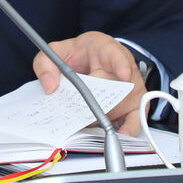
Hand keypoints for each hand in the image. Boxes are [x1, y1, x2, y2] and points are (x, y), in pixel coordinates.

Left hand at [32, 31, 146, 135]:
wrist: (92, 58)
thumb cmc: (79, 55)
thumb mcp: (58, 51)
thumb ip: (46, 64)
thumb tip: (49, 86)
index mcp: (106, 49)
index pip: (116, 55)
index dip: (120, 65)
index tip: (123, 74)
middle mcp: (124, 67)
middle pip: (113, 87)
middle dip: (94, 99)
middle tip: (78, 105)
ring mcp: (132, 87)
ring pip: (119, 105)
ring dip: (101, 114)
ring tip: (85, 119)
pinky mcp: (135, 104)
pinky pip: (137, 117)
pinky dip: (130, 127)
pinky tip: (121, 133)